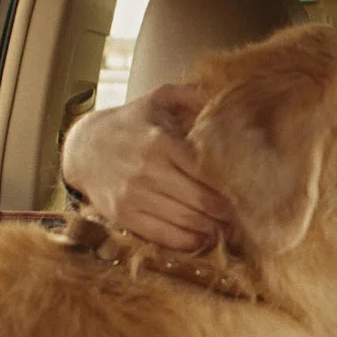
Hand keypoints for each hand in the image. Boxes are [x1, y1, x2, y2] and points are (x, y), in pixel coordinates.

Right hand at [61, 83, 232, 250]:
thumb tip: (224, 96)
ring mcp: (134, 196)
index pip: (209, 170)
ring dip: (215, 229)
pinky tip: (206, 238)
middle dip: (230, 210)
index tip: (253, 188)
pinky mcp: (124, 216)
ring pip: (188, 221)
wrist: (83, 147)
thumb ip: (192, 95)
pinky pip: (165, 236)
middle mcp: (147, 170)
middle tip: (249, 213)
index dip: (234, 183)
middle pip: (203, 200)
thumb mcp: (159, 99)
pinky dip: (190, 242)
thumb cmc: (131, 123)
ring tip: (233, 228)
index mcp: (161, 142)